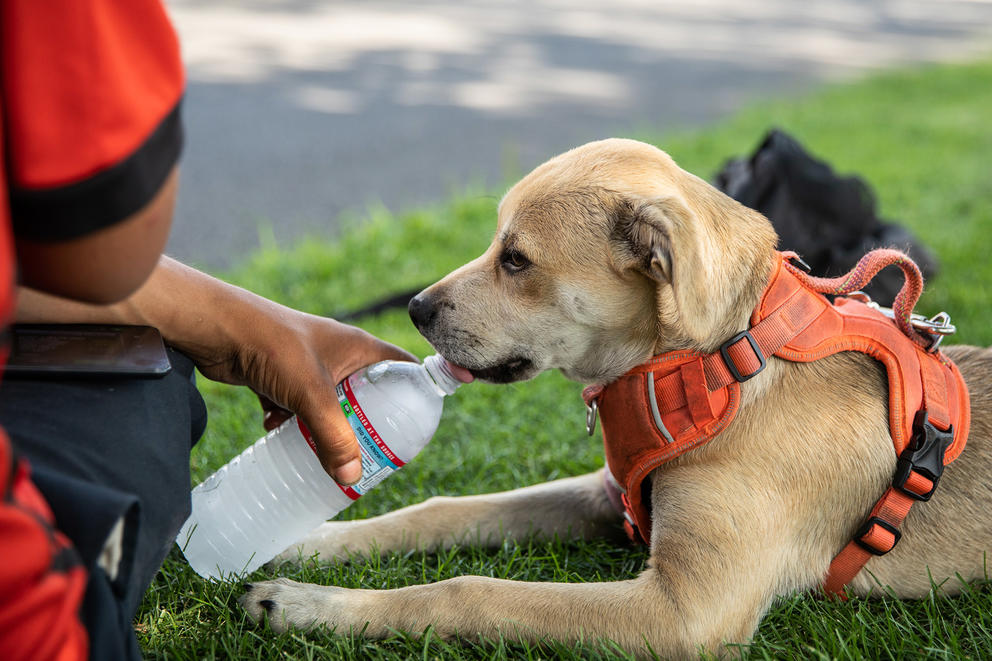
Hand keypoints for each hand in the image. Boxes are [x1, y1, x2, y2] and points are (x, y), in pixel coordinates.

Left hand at [196, 311, 416, 484]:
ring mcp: (309, 365)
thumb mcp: (312, 394)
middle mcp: (339, 354)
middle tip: (371, 451)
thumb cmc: (272, 346)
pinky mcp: (281, 376)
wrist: (217, 328)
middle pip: (368, 392)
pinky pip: (297, 405)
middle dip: (367, 423)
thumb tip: (350, 478)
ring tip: (325, 451)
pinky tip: (277, 433)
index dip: (415, 393)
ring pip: (330, 403)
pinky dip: (291, 421)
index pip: (403, 367)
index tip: (416, 426)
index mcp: (359, 347)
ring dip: (326, 426)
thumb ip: (333, 437)